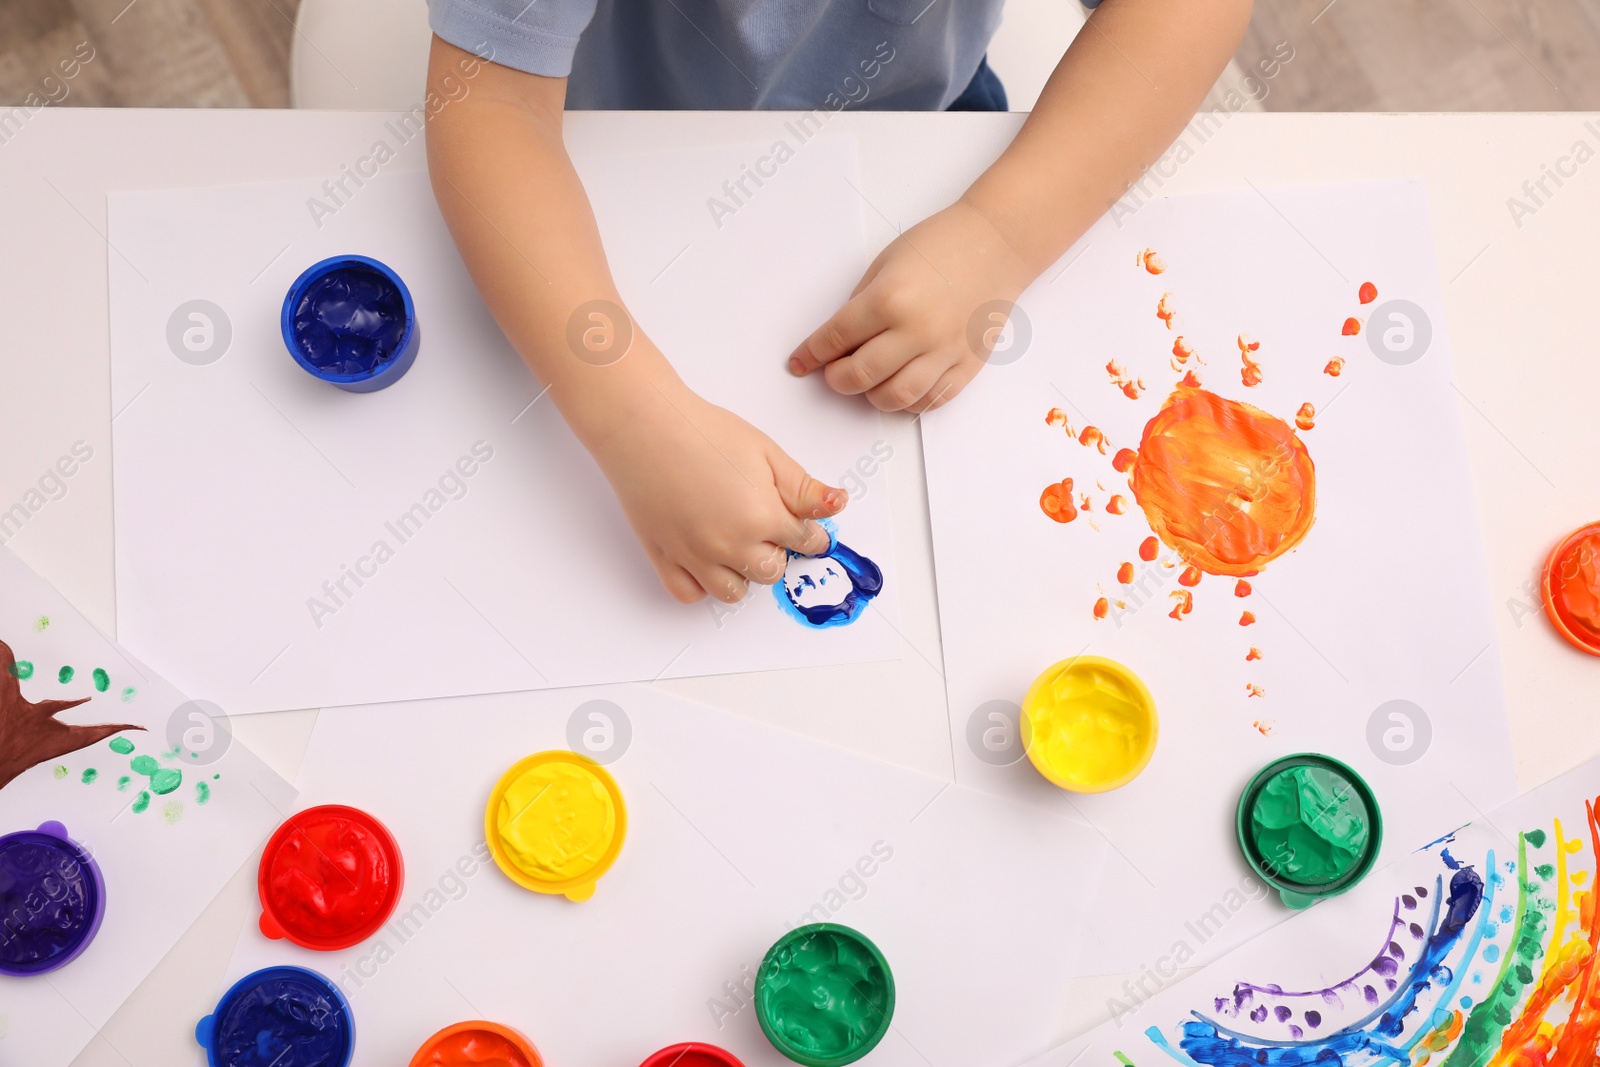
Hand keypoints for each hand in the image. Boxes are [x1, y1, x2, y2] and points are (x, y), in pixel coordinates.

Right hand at [586, 376, 845, 604]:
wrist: (645, 426)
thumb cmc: (703, 432)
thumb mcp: (766, 452)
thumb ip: (803, 487)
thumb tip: (836, 505)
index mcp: (762, 517)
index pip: (805, 541)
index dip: (811, 534)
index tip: (808, 531)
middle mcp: (730, 545)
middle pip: (772, 571)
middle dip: (777, 552)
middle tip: (766, 527)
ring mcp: (695, 556)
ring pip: (734, 592)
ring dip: (743, 574)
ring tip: (737, 545)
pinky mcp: (664, 557)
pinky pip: (690, 594)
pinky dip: (701, 585)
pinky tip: (706, 561)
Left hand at [787, 198, 1033, 412]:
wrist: (996, 243)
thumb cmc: (940, 245)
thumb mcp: (885, 264)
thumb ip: (860, 305)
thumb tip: (840, 343)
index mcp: (889, 299)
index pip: (834, 339)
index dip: (811, 355)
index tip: (799, 363)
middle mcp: (916, 330)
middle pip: (859, 376)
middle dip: (836, 379)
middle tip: (833, 372)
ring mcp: (944, 351)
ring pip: (895, 397)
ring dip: (871, 396)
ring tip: (868, 381)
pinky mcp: (968, 364)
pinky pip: (931, 400)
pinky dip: (909, 401)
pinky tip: (900, 385)